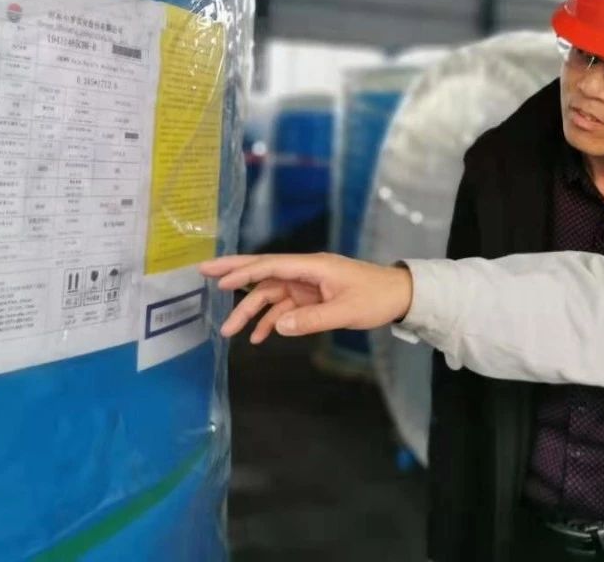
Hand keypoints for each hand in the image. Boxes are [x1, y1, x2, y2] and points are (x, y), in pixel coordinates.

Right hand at [198, 253, 413, 343]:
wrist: (399, 296)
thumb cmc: (376, 298)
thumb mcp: (345, 311)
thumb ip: (312, 320)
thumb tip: (278, 326)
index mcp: (314, 267)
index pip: (272, 265)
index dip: (244, 271)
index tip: (219, 279)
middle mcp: (306, 272)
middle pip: (265, 273)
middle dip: (235, 275)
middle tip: (204, 275)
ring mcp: (308, 285)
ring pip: (271, 294)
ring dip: (251, 311)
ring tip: (229, 332)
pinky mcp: (313, 297)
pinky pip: (285, 307)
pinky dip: (271, 321)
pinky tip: (258, 337)